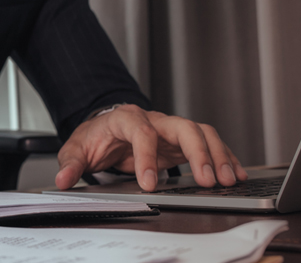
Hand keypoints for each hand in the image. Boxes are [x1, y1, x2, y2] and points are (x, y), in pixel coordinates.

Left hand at [54, 104, 247, 190]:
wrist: (105, 127)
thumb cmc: (95, 136)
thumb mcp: (76, 148)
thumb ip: (71, 163)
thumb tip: (64, 178)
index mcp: (126, 118)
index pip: (141, 132)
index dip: (146, 156)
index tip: (148, 183)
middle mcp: (154, 120)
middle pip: (183, 127)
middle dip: (198, 152)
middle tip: (207, 180)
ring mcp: (171, 130)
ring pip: (202, 133)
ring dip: (218, 155)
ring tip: (227, 180)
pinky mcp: (182, 142)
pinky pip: (209, 144)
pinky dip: (225, 157)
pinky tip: (236, 174)